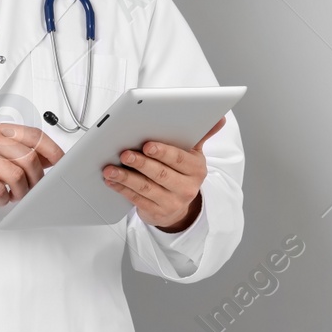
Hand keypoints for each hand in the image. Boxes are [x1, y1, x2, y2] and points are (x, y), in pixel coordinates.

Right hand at [0, 123, 63, 213]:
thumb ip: (18, 155)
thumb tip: (50, 159)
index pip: (33, 134)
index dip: (52, 149)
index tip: (62, 163)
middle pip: (28, 156)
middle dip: (36, 178)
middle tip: (31, 189)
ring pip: (15, 173)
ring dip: (20, 191)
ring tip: (14, 195)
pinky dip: (3, 198)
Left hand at [104, 117, 224, 231]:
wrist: (180, 207)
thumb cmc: (182, 173)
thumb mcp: (193, 154)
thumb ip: (201, 134)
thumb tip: (220, 118)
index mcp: (196, 169)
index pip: (179, 159)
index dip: (163, 152)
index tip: (147, 145)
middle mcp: (187, 187)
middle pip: (161, 174)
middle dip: (141, 163)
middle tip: (125, 154)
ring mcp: (172, 202)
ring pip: (146, 188)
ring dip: (126, 178)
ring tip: (110, 169)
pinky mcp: (157, 213)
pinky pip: (137, 200)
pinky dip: (122, 189)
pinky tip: (111, 181)